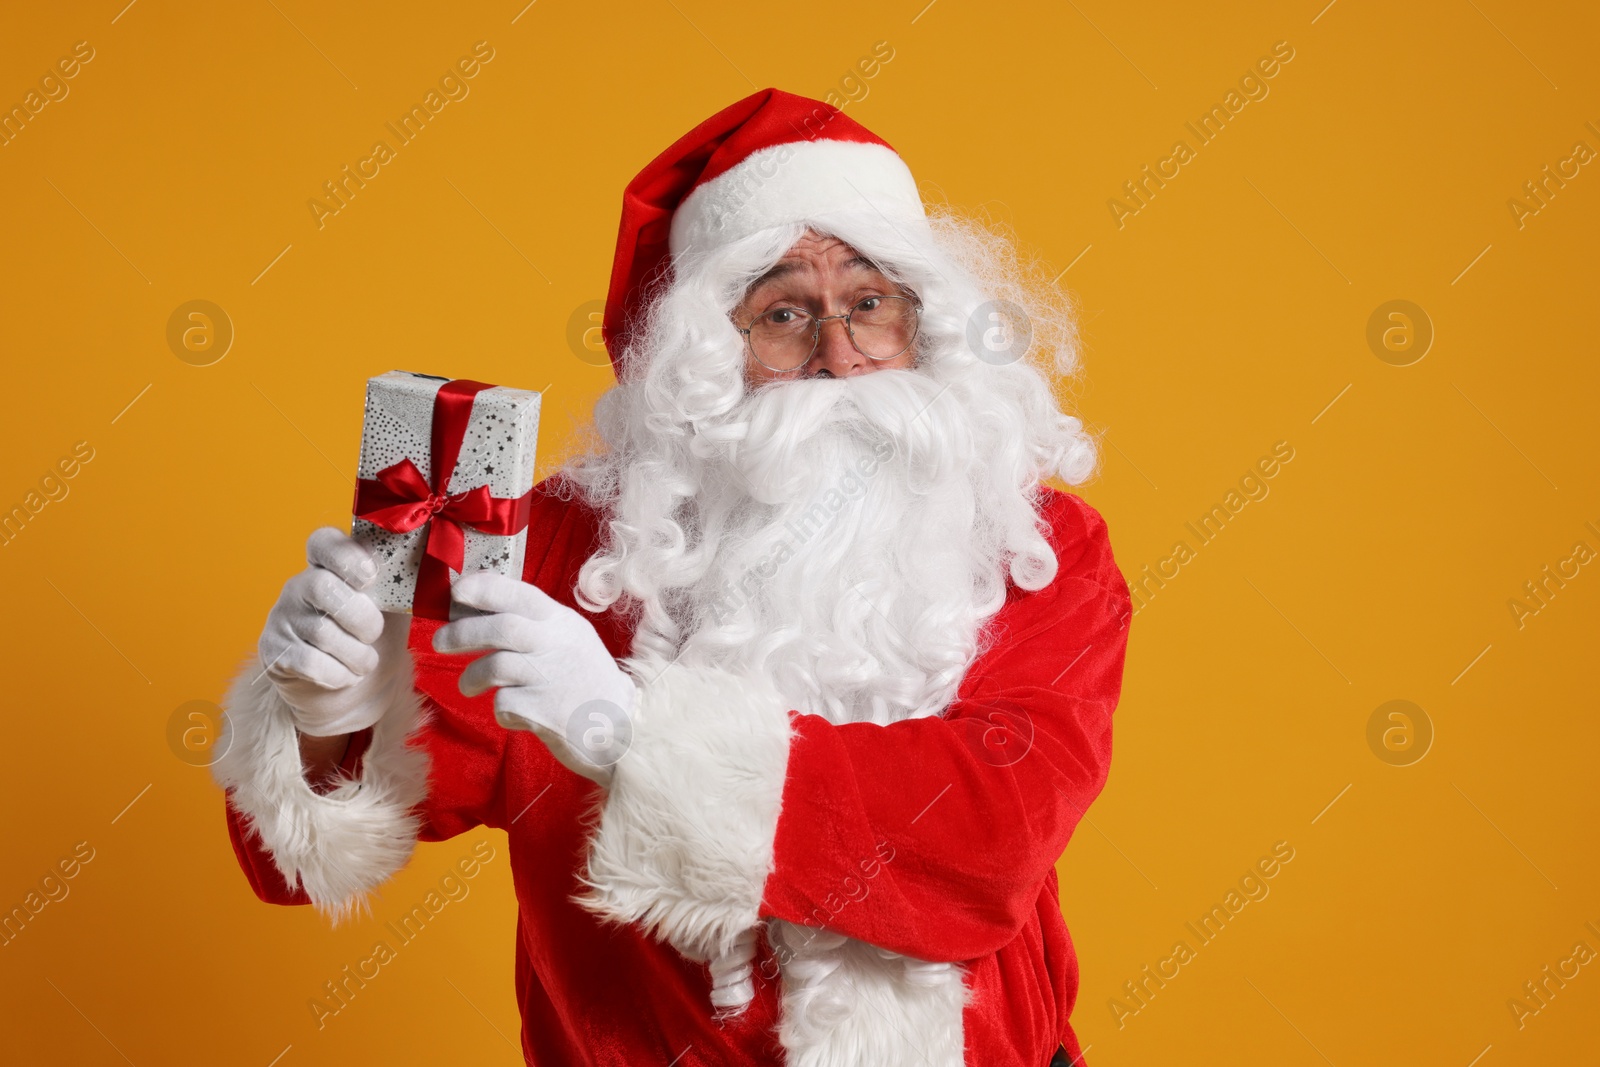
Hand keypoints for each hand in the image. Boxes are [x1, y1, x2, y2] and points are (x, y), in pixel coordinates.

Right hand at [258, 527, 411, 736]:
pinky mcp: (274, 652)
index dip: (346, 556)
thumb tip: (439, 572)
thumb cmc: (372, 639)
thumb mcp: (393, 607)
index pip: (323, 541)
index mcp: (329, 566)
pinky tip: (345, 676)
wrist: (351, 692)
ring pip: (320, 630)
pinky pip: (308, 661)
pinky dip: (338, 674)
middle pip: (322, 586)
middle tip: (374, 634)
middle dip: (360, 617)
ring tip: (365, 662)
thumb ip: (404, 585)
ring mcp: (282, 618)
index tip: (370, 576)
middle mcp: (299, 586)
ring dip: (356, 654)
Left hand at [432, 571, 636, 787]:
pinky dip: (500, 710)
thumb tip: (470, 611)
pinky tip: (513, 713)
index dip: (484, 588)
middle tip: (440, 642)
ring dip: (471, 676)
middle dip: (462, 632)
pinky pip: (504, 704)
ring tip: (468, 686)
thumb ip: (530, 625)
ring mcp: (552, 679)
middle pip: (502, 628)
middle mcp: (558, 645)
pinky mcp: (544, 712)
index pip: (520, 594)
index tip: (456, 590)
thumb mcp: (567, 641)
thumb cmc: (584, 682)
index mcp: (563, 623)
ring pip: (495, 666)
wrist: (621, 729)